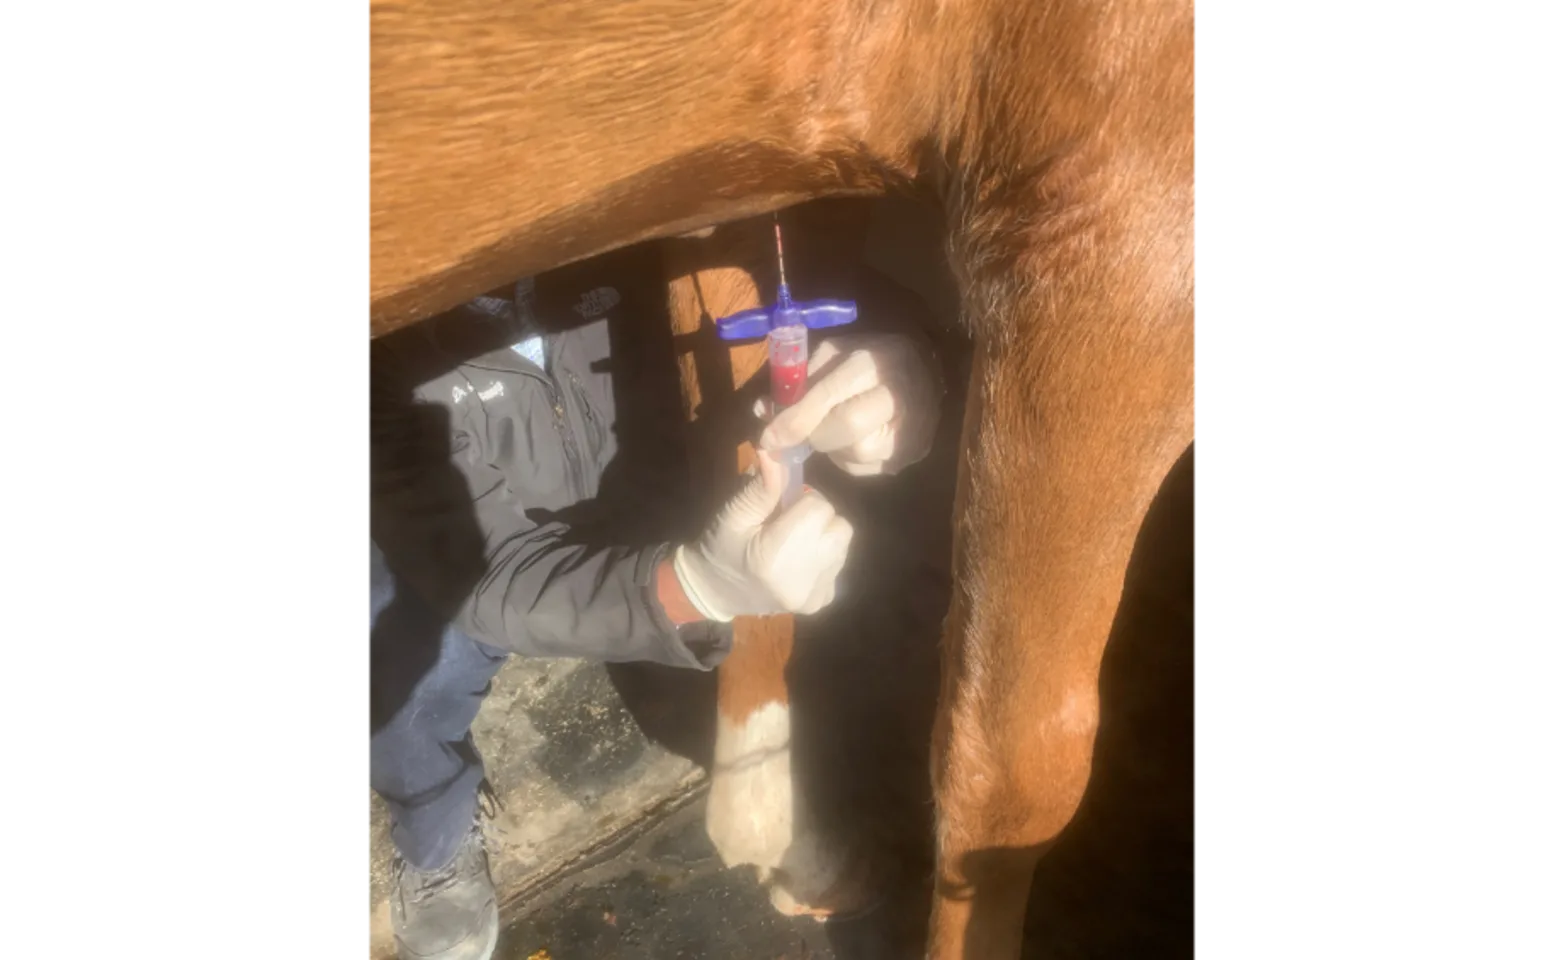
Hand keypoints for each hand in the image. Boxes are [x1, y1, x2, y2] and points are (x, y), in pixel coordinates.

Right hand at [672, 450, 852, 621]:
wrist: (714, 591)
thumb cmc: (720, 547)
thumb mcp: (733, 514)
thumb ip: (762, 487)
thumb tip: (776, 451)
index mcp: (777, 557)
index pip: (819, 507)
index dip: (801, 500)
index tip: (780, 508)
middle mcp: (802, 581)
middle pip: (839, 526)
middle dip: (817, 517)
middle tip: (787, 523)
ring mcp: (814, 596)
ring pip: (843, 543)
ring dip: (822, 535)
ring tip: (791, 542)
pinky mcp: (821, 602)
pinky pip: (838, 563)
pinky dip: (823, 557)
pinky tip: (796, 561)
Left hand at [757, 333, 941, 476]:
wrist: (927, 371)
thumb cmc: (871, 358)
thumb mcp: (835, 354)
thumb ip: (799, 380)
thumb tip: (764, 411)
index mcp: (876, 360)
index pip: (831, 395)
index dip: (796, 418)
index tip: (768, 437)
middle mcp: (899, 395)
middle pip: (846, 427)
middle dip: (815, 432)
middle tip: (805, 430)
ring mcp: (911, 429)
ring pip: (855, 453)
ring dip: (832, 445)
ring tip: (838, 425)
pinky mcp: (912, 454)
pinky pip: (865, 468)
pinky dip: (848, 456)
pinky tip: (856, 437)